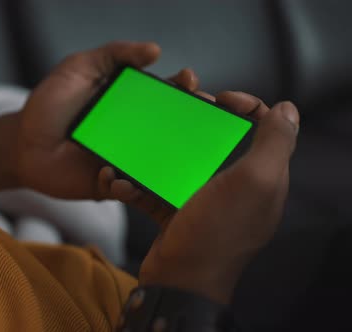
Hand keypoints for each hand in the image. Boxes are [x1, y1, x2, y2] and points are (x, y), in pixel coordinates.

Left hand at [16, 41, 200, 198]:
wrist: (22, 142)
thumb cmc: (50, 103)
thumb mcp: (79, 68)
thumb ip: (114, 54)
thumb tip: (154, 50)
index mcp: (131, 104)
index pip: (166, 95)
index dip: (182, 88)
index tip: (189, 81)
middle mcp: (134, 133)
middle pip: (172, 130)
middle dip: (192, 124)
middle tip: (202, 117)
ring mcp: (124, 160)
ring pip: (156, 164)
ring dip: (169, 162)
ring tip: (169, 155)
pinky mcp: (109, 184)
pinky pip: (127, 189)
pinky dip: (126, 186)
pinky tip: (112, 175)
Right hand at [138, 92, 299, 303]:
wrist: (178, 280)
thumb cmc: (216, 231)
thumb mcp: (254, 182)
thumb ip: (274, 143)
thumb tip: (289, 109)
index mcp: (260, 178)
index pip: (262, 128)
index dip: (246, 105)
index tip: (219, 98)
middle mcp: (234, 188)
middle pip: (217, 140)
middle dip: (194, 123)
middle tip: (175, 115)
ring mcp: (202, 201)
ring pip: (180, 163)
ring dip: (155, 155)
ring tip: (134, 150)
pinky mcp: (174, 212)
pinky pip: (154, 190)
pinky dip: (136, 185)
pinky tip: (120, 183)